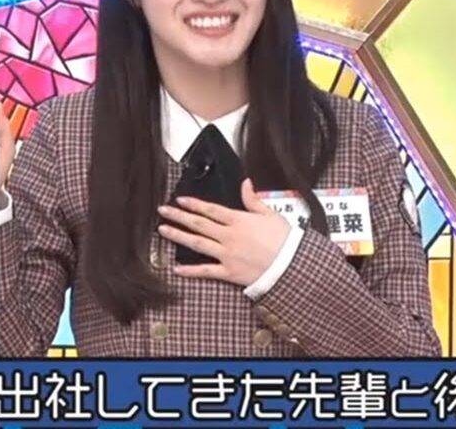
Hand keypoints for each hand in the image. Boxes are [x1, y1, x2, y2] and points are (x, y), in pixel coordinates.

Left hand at [156, 178, 289, 286]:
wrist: (292, 266)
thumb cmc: (285, 240)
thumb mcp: (271, 214)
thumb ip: (253, 200)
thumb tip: (245, 183)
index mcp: (239, 220)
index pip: (211, 210)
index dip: (194, 204)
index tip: (180, 200)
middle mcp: (229, 236)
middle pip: (199, 224)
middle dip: (179, 216)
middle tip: (163, 211)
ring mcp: (227, 255)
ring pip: (197, 244)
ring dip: (179, 236)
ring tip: (163, 231)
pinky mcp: (229, 272)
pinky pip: (206, 271)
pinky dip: (190, 271)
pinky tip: (176, 269)